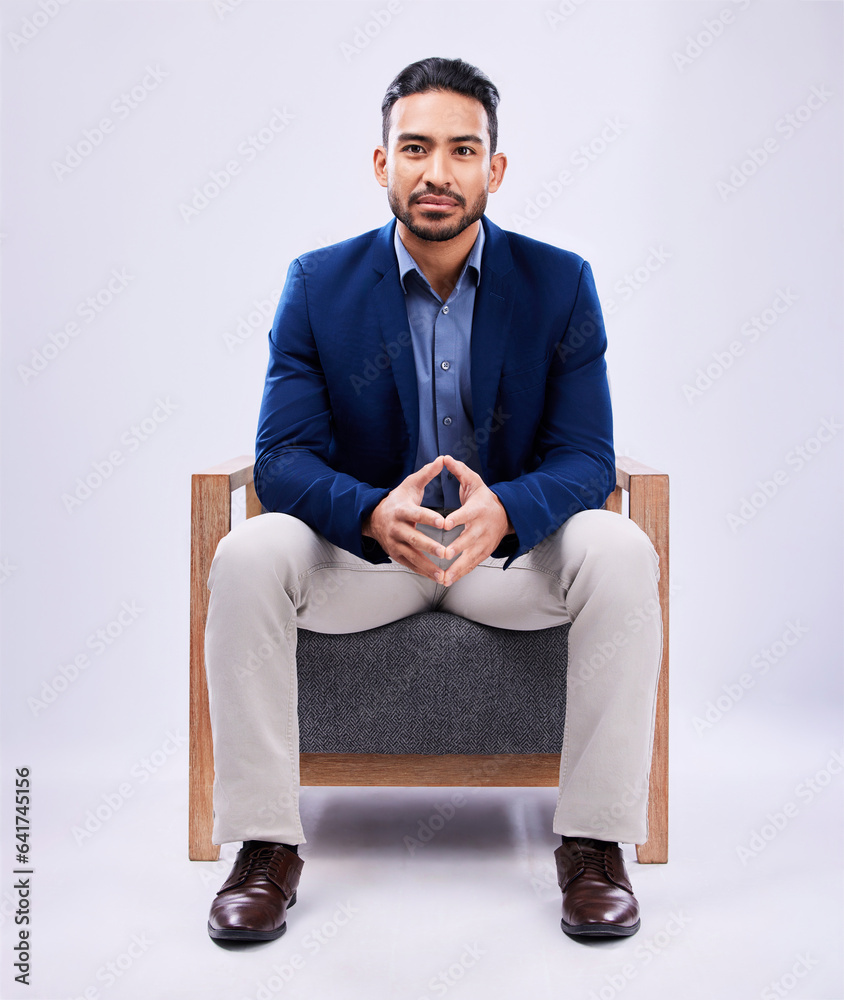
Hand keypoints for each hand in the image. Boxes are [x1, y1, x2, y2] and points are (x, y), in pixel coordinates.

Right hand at [361, 457, 448, 581]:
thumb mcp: (410, 485)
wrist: (374, 518)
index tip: (443, 523)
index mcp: (401, 510)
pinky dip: (423, 572)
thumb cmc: (398, 501)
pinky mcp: (396, 555)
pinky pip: (410, 565)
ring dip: (428, 566)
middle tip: (445, 552)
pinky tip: (437, 578)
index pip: (417, 514)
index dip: (429, 518)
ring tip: (443, 574)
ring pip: (412, 556)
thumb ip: (427, 474)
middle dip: (430, 546)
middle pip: (414, 539)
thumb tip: (443, 459)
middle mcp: (396, 529)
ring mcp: (395, 544)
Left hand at [439, 454, 513, 584]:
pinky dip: (460, 573)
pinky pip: (472, 565)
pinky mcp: (483, 553)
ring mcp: (483, 543)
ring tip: (444, 577)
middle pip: (469, 539)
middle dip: (457, 547)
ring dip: (457, 567)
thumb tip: (445, 457)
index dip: (456, 518)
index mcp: (477, 510)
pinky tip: (448, 581)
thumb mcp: (474, 482)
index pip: (466, 514)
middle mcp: (481, 528)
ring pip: (470, 557)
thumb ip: (459, 471)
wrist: (506, 515)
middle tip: (445, 554)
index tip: (444, 524)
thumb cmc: (484, 498)